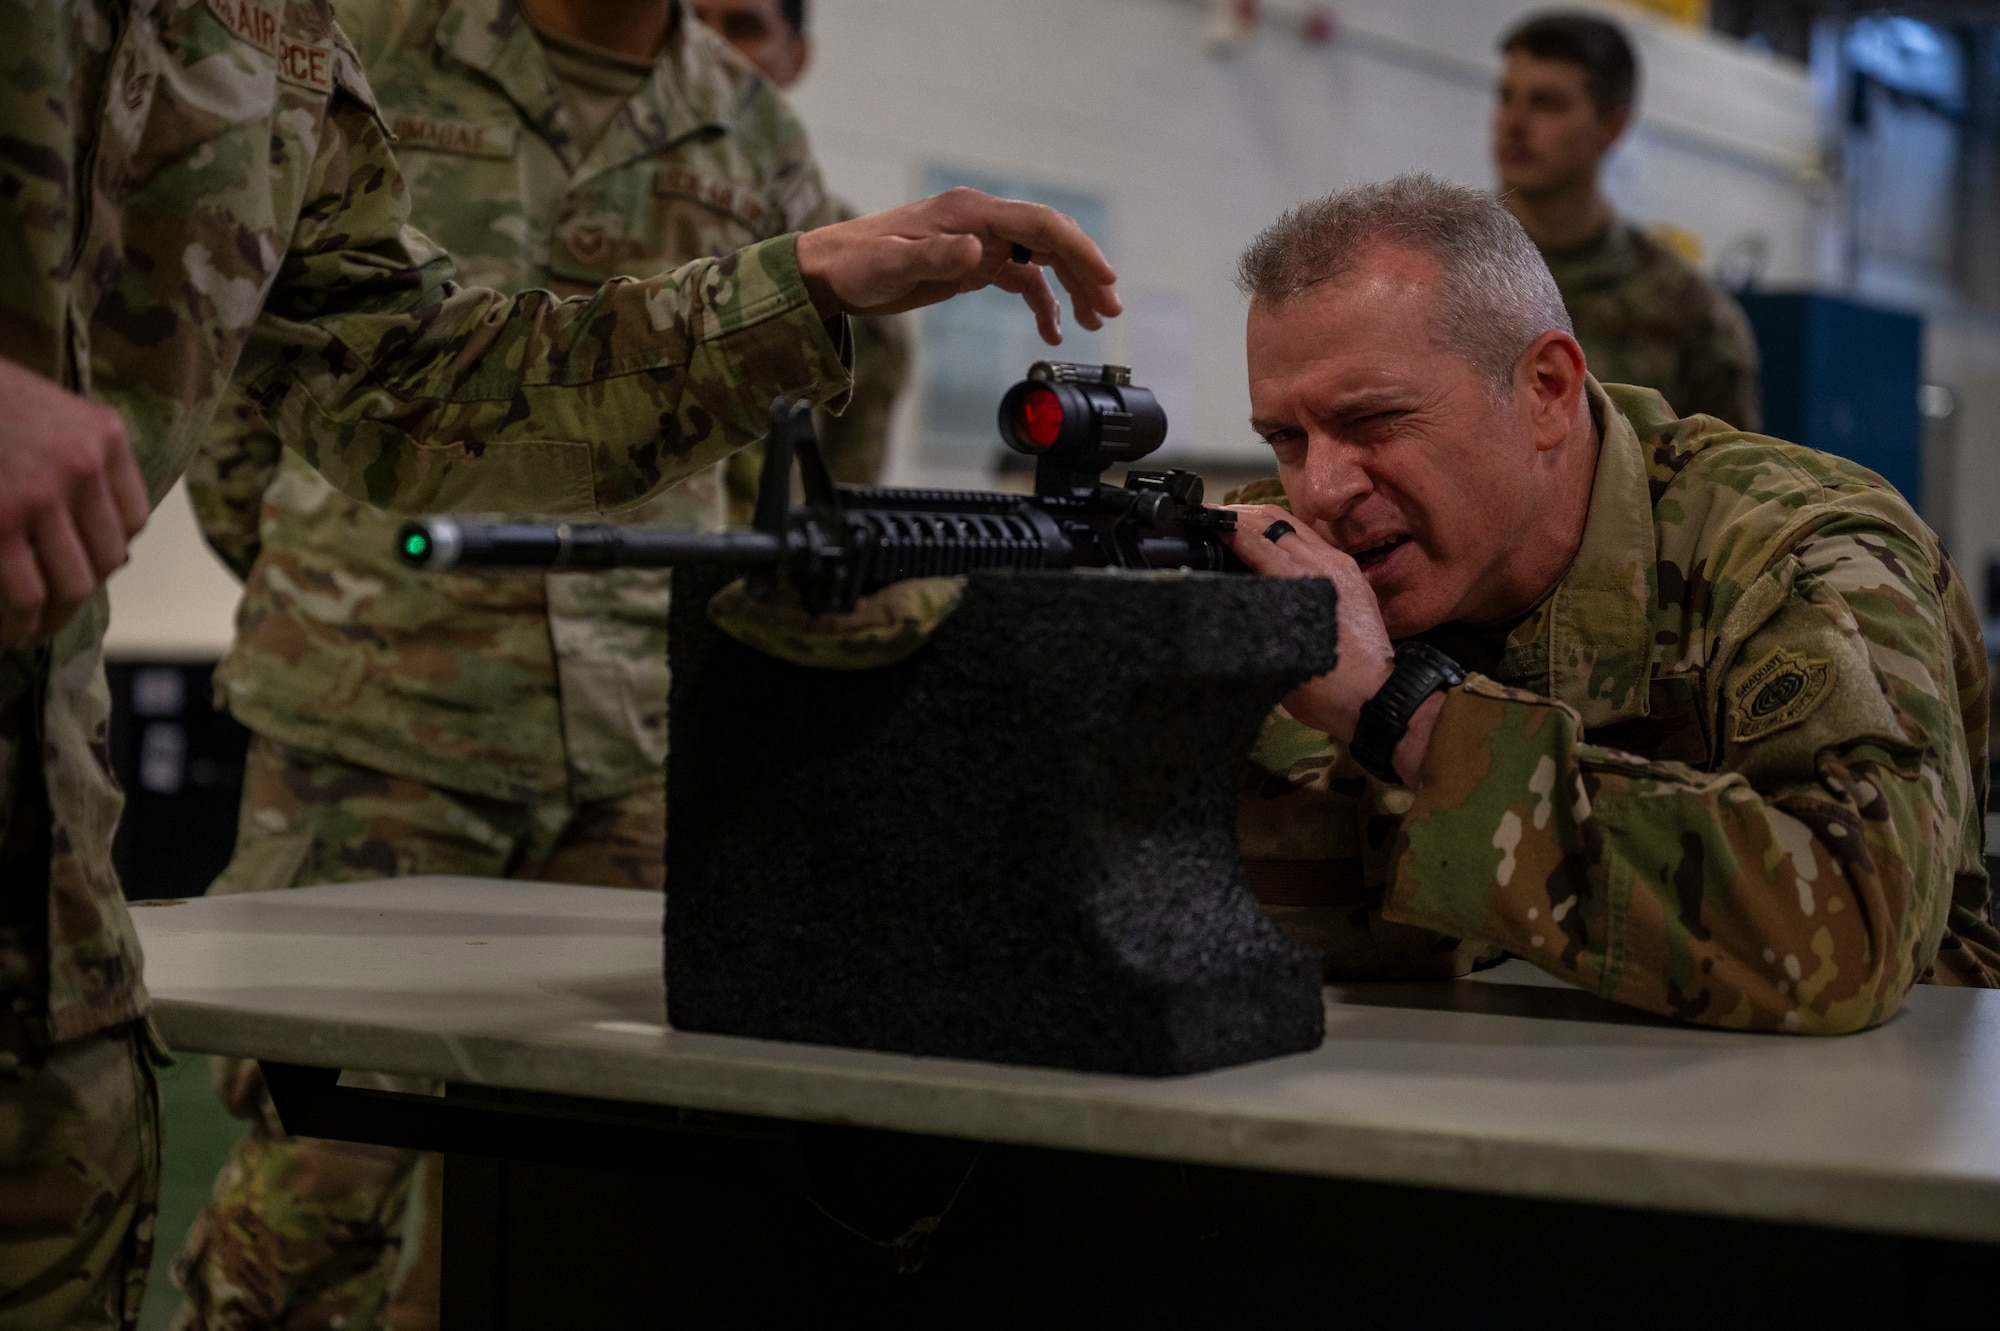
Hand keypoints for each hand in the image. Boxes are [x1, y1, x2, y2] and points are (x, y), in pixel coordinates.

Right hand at [0, 360, 149, 648]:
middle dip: (80, 591)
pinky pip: (26, 593)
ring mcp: (40, 495)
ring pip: (75, 584)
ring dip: (54, 618)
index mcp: (104, 435)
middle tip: (52, 611)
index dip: (106, 551)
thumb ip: (77, 457)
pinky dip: (20, 623)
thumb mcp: (46, 409)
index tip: (81, 566)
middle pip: (108, 558)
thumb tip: (100, 540)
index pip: (132, 519)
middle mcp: (82, 465)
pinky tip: (8, 633)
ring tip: (30, 630)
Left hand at [795, 188, 1120, 345]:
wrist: (830, 272)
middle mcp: (982, 222)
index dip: (1077, 249)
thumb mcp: (892, 264)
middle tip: (1110, 309)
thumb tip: (977, 249)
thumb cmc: (856, 264)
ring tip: (1094, 321)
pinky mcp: (973, 264)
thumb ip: (935, 256)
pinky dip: (1042, 302)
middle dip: (1085, 272)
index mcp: (970, 213)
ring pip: (1041, 260)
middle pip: (1050, 240)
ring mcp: (980, 242)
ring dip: (1071, 287)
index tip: (1105, 279)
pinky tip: (1054, 330)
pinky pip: (1020, 279)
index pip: (1039, 225)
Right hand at [1223, 504, 1443, 785]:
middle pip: (1273, 522)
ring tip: (1232, 524)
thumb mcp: (1275, 658)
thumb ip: (1252, 621)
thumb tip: (1222, 596)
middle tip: (1208, 517)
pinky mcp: (1350, 571)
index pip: (1254, 539)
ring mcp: (1340, 564)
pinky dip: (1283, 536)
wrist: (1380, 699)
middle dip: (1238, 515)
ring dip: (1260, 521)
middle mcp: (1323, 564)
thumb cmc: (1324, 690)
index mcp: (1302, 583)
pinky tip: (1267, 544)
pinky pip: (1311, 540)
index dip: (1222, 526)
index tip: (1196, 522)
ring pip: (1293, 525)